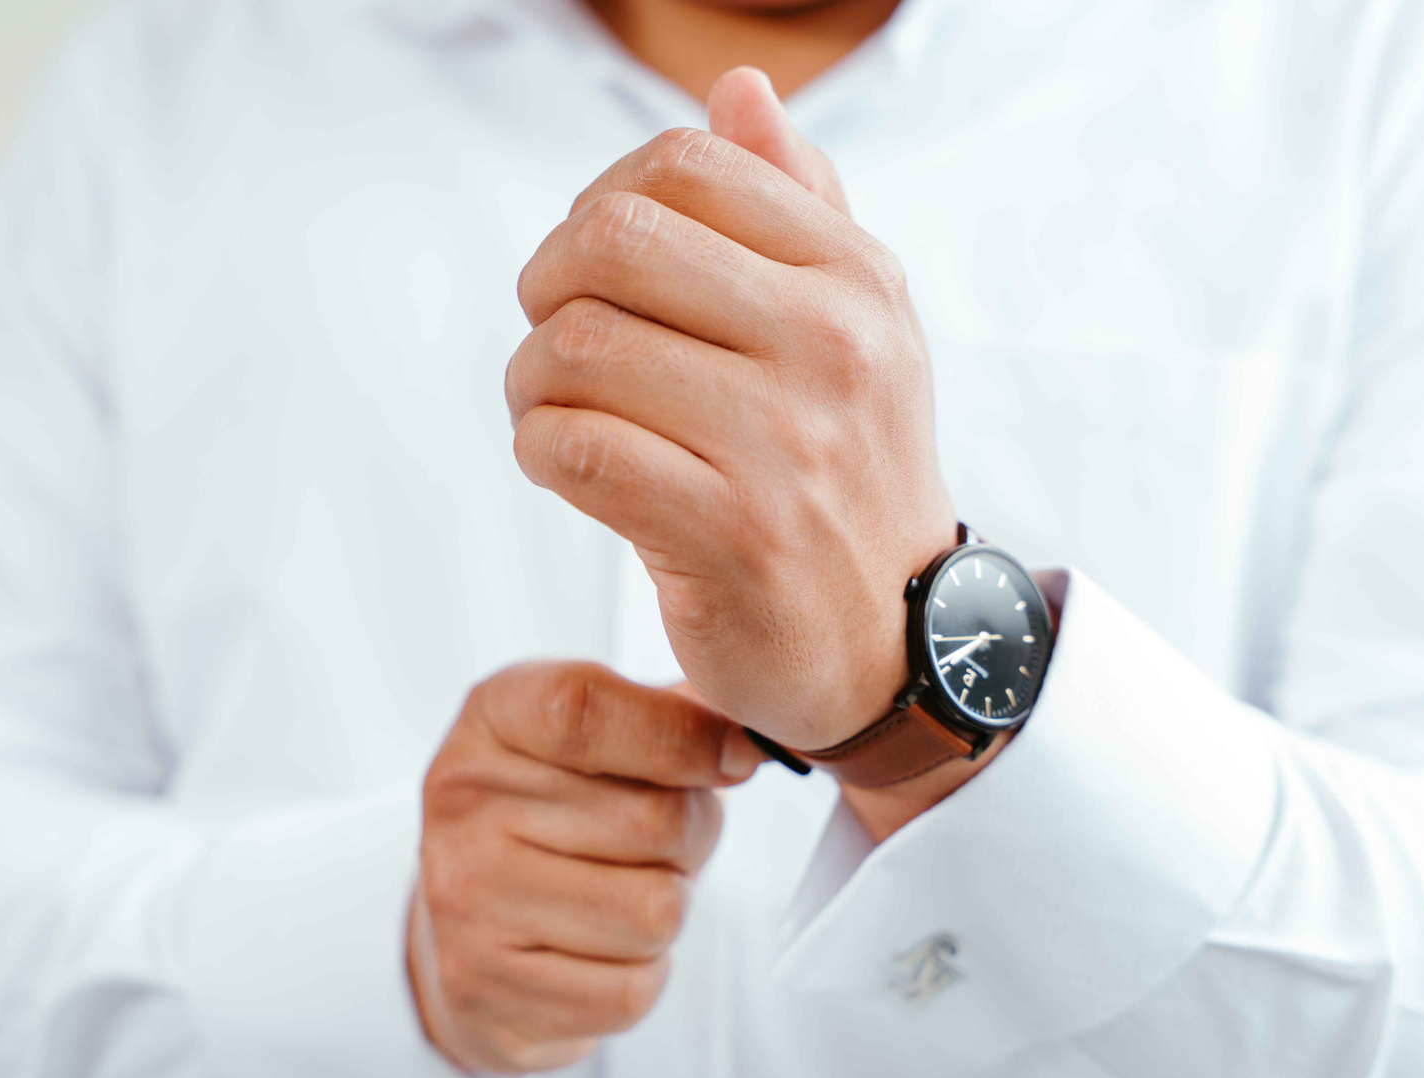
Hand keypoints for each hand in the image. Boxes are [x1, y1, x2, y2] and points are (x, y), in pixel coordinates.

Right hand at [409, 661, 762, 1073]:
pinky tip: (602, 950)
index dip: (684, 737)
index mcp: (494, 717)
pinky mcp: (485, 990)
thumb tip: (754, 732)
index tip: (738, 758)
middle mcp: (463, 804)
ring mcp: (465, 902)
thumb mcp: (600, 731)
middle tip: (667, 843)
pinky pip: (629, 991)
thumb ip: (675, 713)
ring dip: (669, 910)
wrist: (474, 922)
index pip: (587, 711)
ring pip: (655, 914)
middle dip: (694, 837)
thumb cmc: (560, 810)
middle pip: (653, 820)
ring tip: (628, 893)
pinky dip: (641, 975)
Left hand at [506, 68, 956, 751]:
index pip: (683, 165)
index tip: (593, 272)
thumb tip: (738, 89)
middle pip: (613, 243)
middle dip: (548, 288)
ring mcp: (786, 442)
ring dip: (531, 383)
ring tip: (553, 413)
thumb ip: (798, 204)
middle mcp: (833, 344)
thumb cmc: (847, 477)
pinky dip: (541, 452)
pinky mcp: (733, 535)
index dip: (601, 205)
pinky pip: (575, 449)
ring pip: (578, 350)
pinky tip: (564, 465)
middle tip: (553, 340)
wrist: (892, 643)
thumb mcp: (855, 328)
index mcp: (856, 276)